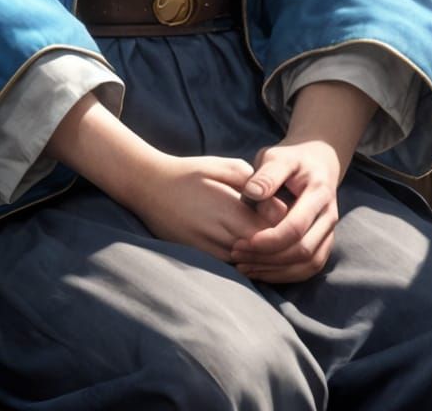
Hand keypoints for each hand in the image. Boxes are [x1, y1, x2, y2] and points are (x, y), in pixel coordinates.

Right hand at [128, 154, 269, 263]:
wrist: (149, 187)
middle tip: (279, 228)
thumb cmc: (189, 173)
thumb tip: (274, 199)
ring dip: (258, 254)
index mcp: (228, 209)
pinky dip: (242, 260)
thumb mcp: (222, 165)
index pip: (270, 229)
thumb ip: (251, 180)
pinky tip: (246, 247)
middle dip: (274, 242)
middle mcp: (219, 234)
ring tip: (265, 238)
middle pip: (260, 250)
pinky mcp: (198, 257)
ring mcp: (207, 250)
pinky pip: (230, 266)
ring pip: (246, 263)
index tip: (283, 212)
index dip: (282, 224)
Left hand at [229, 138, 342, 283]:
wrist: (317, 162)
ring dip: (275, 271)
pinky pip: (308, 268)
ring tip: (244, 268)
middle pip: (303, 251)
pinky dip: (284, 275)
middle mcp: (329, 216)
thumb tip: (251, 192)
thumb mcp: (278, 157)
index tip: (240, 242)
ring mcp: (329, 232)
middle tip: (236, 255)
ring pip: (308, 265)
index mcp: (319, 193)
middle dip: (267, 259)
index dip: (268, 240)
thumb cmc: (292, 159)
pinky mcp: (324, 243)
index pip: (296, 227)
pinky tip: (260, 271)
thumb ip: (267, 174)